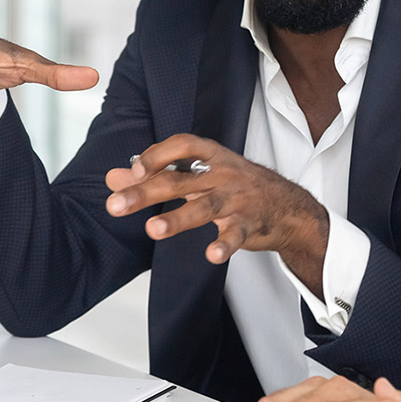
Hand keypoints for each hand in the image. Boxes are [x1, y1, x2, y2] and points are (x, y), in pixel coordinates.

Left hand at [104, 134, 328, 291]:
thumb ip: (155, 175)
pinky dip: (225, 245)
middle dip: (145, 192)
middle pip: (180, 180)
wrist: (288, 207)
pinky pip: (236, 235)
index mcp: (211, 157)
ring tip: (152, 230)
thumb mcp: (198, 175)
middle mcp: (222, 174)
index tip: (132, 171)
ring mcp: (237, 199)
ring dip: (178, 219)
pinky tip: (212, 255)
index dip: (156, 155)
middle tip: (114, 206)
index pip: (182, 146)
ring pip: (204, 207)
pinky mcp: (250, 224)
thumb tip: (112, 178)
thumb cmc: (235, 186)